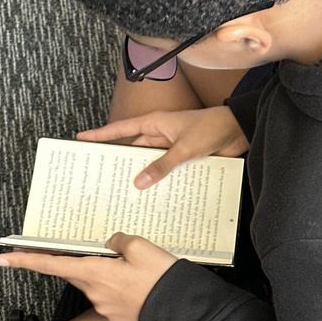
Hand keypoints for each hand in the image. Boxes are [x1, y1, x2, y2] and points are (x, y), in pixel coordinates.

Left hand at [0, 233, 177, 320]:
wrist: (183, 309)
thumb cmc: (163, 277)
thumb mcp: (140, 246)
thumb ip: (117, 241)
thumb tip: (108, 245)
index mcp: (95, 273)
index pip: (51, 264)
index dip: (25, 260)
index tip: (3, 258)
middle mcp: (95, 293)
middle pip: (77, 271)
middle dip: (85, 260)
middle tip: (107, 253)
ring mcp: (105, 307)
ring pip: (97, 282)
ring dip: (108, 273)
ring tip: (138, 268)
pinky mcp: (117, 315)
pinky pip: (111, 295)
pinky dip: (120, 286)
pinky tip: (139, 283)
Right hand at [77, 106, 248, 188]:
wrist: (239, 130)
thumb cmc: (212, 128)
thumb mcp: (184, 148)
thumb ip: (162, 165)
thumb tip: (139, 181)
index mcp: (155, 123)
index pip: (121, 129)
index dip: (101, 135)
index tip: (82, 139)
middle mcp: (160, 135)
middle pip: (133, 151)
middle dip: (119, 164)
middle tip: (100, 179)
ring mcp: (171, 148)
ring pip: (150, 164)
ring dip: (143, 177)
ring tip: (125, 195)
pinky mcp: (183, 159)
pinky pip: (166, 171)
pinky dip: (161, 182)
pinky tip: (154, 197)